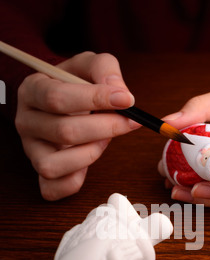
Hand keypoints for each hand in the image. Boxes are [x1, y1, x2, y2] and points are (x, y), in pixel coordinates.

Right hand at [15, 52, 139, 199]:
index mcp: (32, 91)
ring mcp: (31, 151)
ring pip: (54, 165)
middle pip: (63, 132)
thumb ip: (105, 69)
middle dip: (105, 128)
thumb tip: (120, 92)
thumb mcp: (87, 66)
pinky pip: (53, 189)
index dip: (96, 99)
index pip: (57, 98)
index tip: (126, 100)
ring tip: (104, 140)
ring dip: (89, 155)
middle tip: (129, 122)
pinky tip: (90, 158)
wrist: (57, 102)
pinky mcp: (40, 174)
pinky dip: (75, 181)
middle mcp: (26, 123)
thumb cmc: (73, 85)